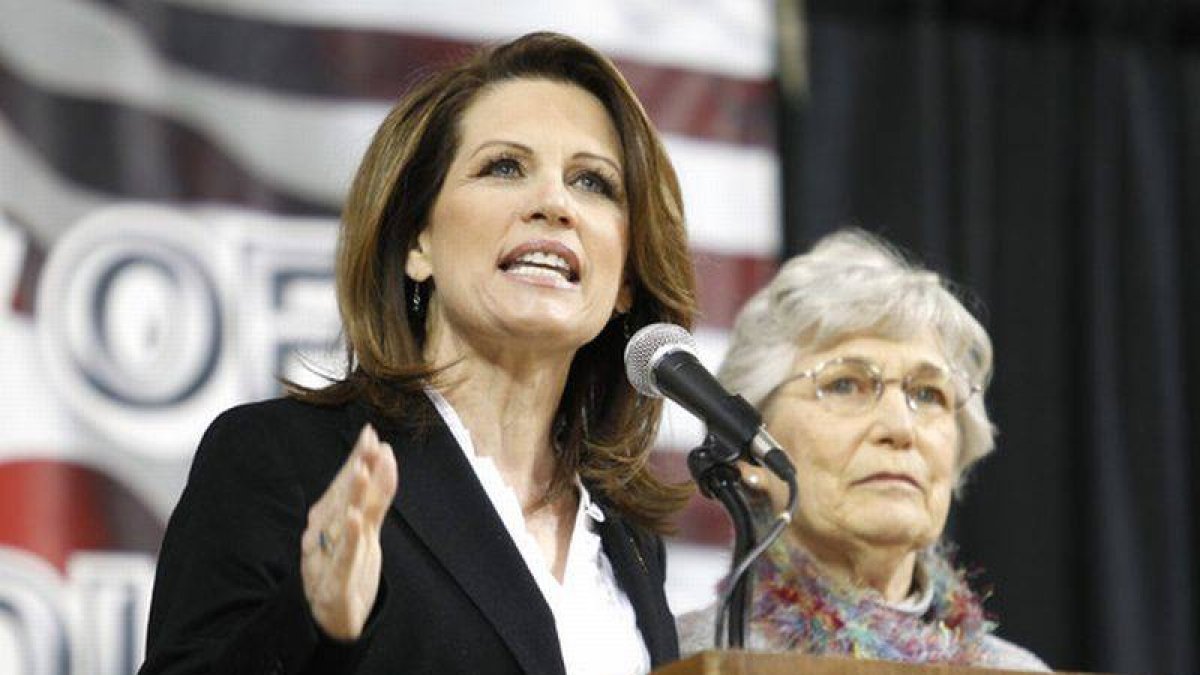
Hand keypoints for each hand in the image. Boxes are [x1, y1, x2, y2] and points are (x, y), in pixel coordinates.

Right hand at [301, 424, 397, 640]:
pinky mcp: (334, 588)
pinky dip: (348, 540)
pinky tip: (355, 520)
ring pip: (340, 526)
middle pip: (341, 500)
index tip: (370, 433)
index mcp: (328, 524)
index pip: (343, 486)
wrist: (331, 624)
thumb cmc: (346, 570)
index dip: (356, 459)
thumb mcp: (365, 532)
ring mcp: (325, 562)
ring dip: (350, 498)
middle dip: (355, 470)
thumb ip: (376, 497)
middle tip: (369, 443)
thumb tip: (386, 456)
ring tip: (362, 471)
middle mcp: (323, 538)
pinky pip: (341, 560)